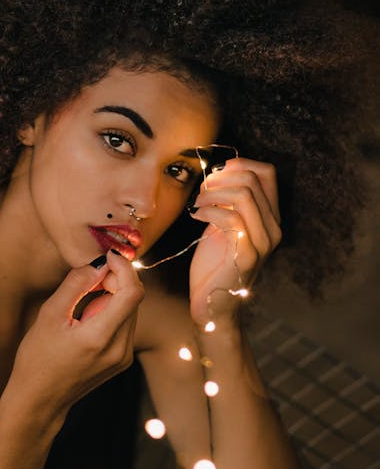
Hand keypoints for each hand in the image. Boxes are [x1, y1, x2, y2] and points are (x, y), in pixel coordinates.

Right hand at [8, 249, 143, 420]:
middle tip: (92, 276)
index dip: (124, 268)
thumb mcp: (49, 316)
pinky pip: (126, 325)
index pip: (132, 292)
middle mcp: (119, 349)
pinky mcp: (123, 360)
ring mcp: (124, 357)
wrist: (40, 399)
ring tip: (86, 300)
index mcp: (100, 337)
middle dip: (118, 280)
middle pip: (134, 298)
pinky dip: (113, 312)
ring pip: (132, 310)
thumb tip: (98, 264)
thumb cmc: (37, 358)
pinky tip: (90, 317)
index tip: (107, 257)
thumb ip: (76, 285)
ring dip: (115, 295)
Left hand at [188, 157, 280, 324]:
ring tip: (197, 205)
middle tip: (200, 191)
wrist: (212, 303)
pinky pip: (231, 217)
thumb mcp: (223, 224)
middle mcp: (273, 228)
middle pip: (252, 179)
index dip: (238, 164)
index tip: (213, 174)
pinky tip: (196, 217)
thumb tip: (216, 172)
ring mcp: (263, 241)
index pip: (267, 172)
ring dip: (212, 194)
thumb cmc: (214, 263)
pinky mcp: (248, 253)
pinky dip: (208, 211)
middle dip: (220, 178)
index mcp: (270, 218)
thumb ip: (227, 202)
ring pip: (243, 194)